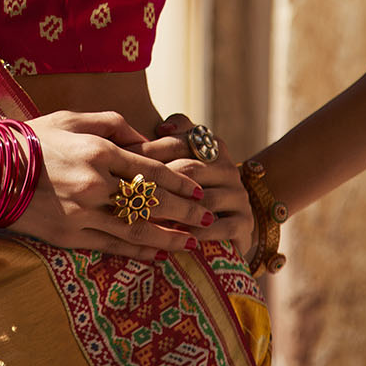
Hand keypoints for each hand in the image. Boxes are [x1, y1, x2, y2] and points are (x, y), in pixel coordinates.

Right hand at [6, 109, 209, 260]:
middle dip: (185, 211)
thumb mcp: (72, 118)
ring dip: (169, 237)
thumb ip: (113, 124)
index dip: (179, 182)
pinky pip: (112, 246)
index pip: (151, 169)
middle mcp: (95, 183)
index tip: (199, 190)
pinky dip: (139, 251)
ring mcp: (83, 212)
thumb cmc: (32, 138)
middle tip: (208, 218)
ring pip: (137, 229)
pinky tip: (158, 254)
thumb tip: (144, 138)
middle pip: (152, 201)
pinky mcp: (70, 235)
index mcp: (97, 150)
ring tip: (192, 243)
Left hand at [139, 113, 254, 253]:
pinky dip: (198, 233)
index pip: (180, 141)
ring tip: (147, 217)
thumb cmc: (192, 190)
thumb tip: (163, 127)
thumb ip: (171, 140)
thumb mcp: (181, 161)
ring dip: (176, 209)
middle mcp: (228, 168)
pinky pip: (221, 227)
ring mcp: (238, 195)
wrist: (229, 225)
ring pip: (204, 199)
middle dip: (157, 181)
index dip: (149, 149)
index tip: (121, 156)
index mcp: (212, 146)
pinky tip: (178, 239)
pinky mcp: (245, 224)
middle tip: (128, 190)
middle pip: (190, 168)